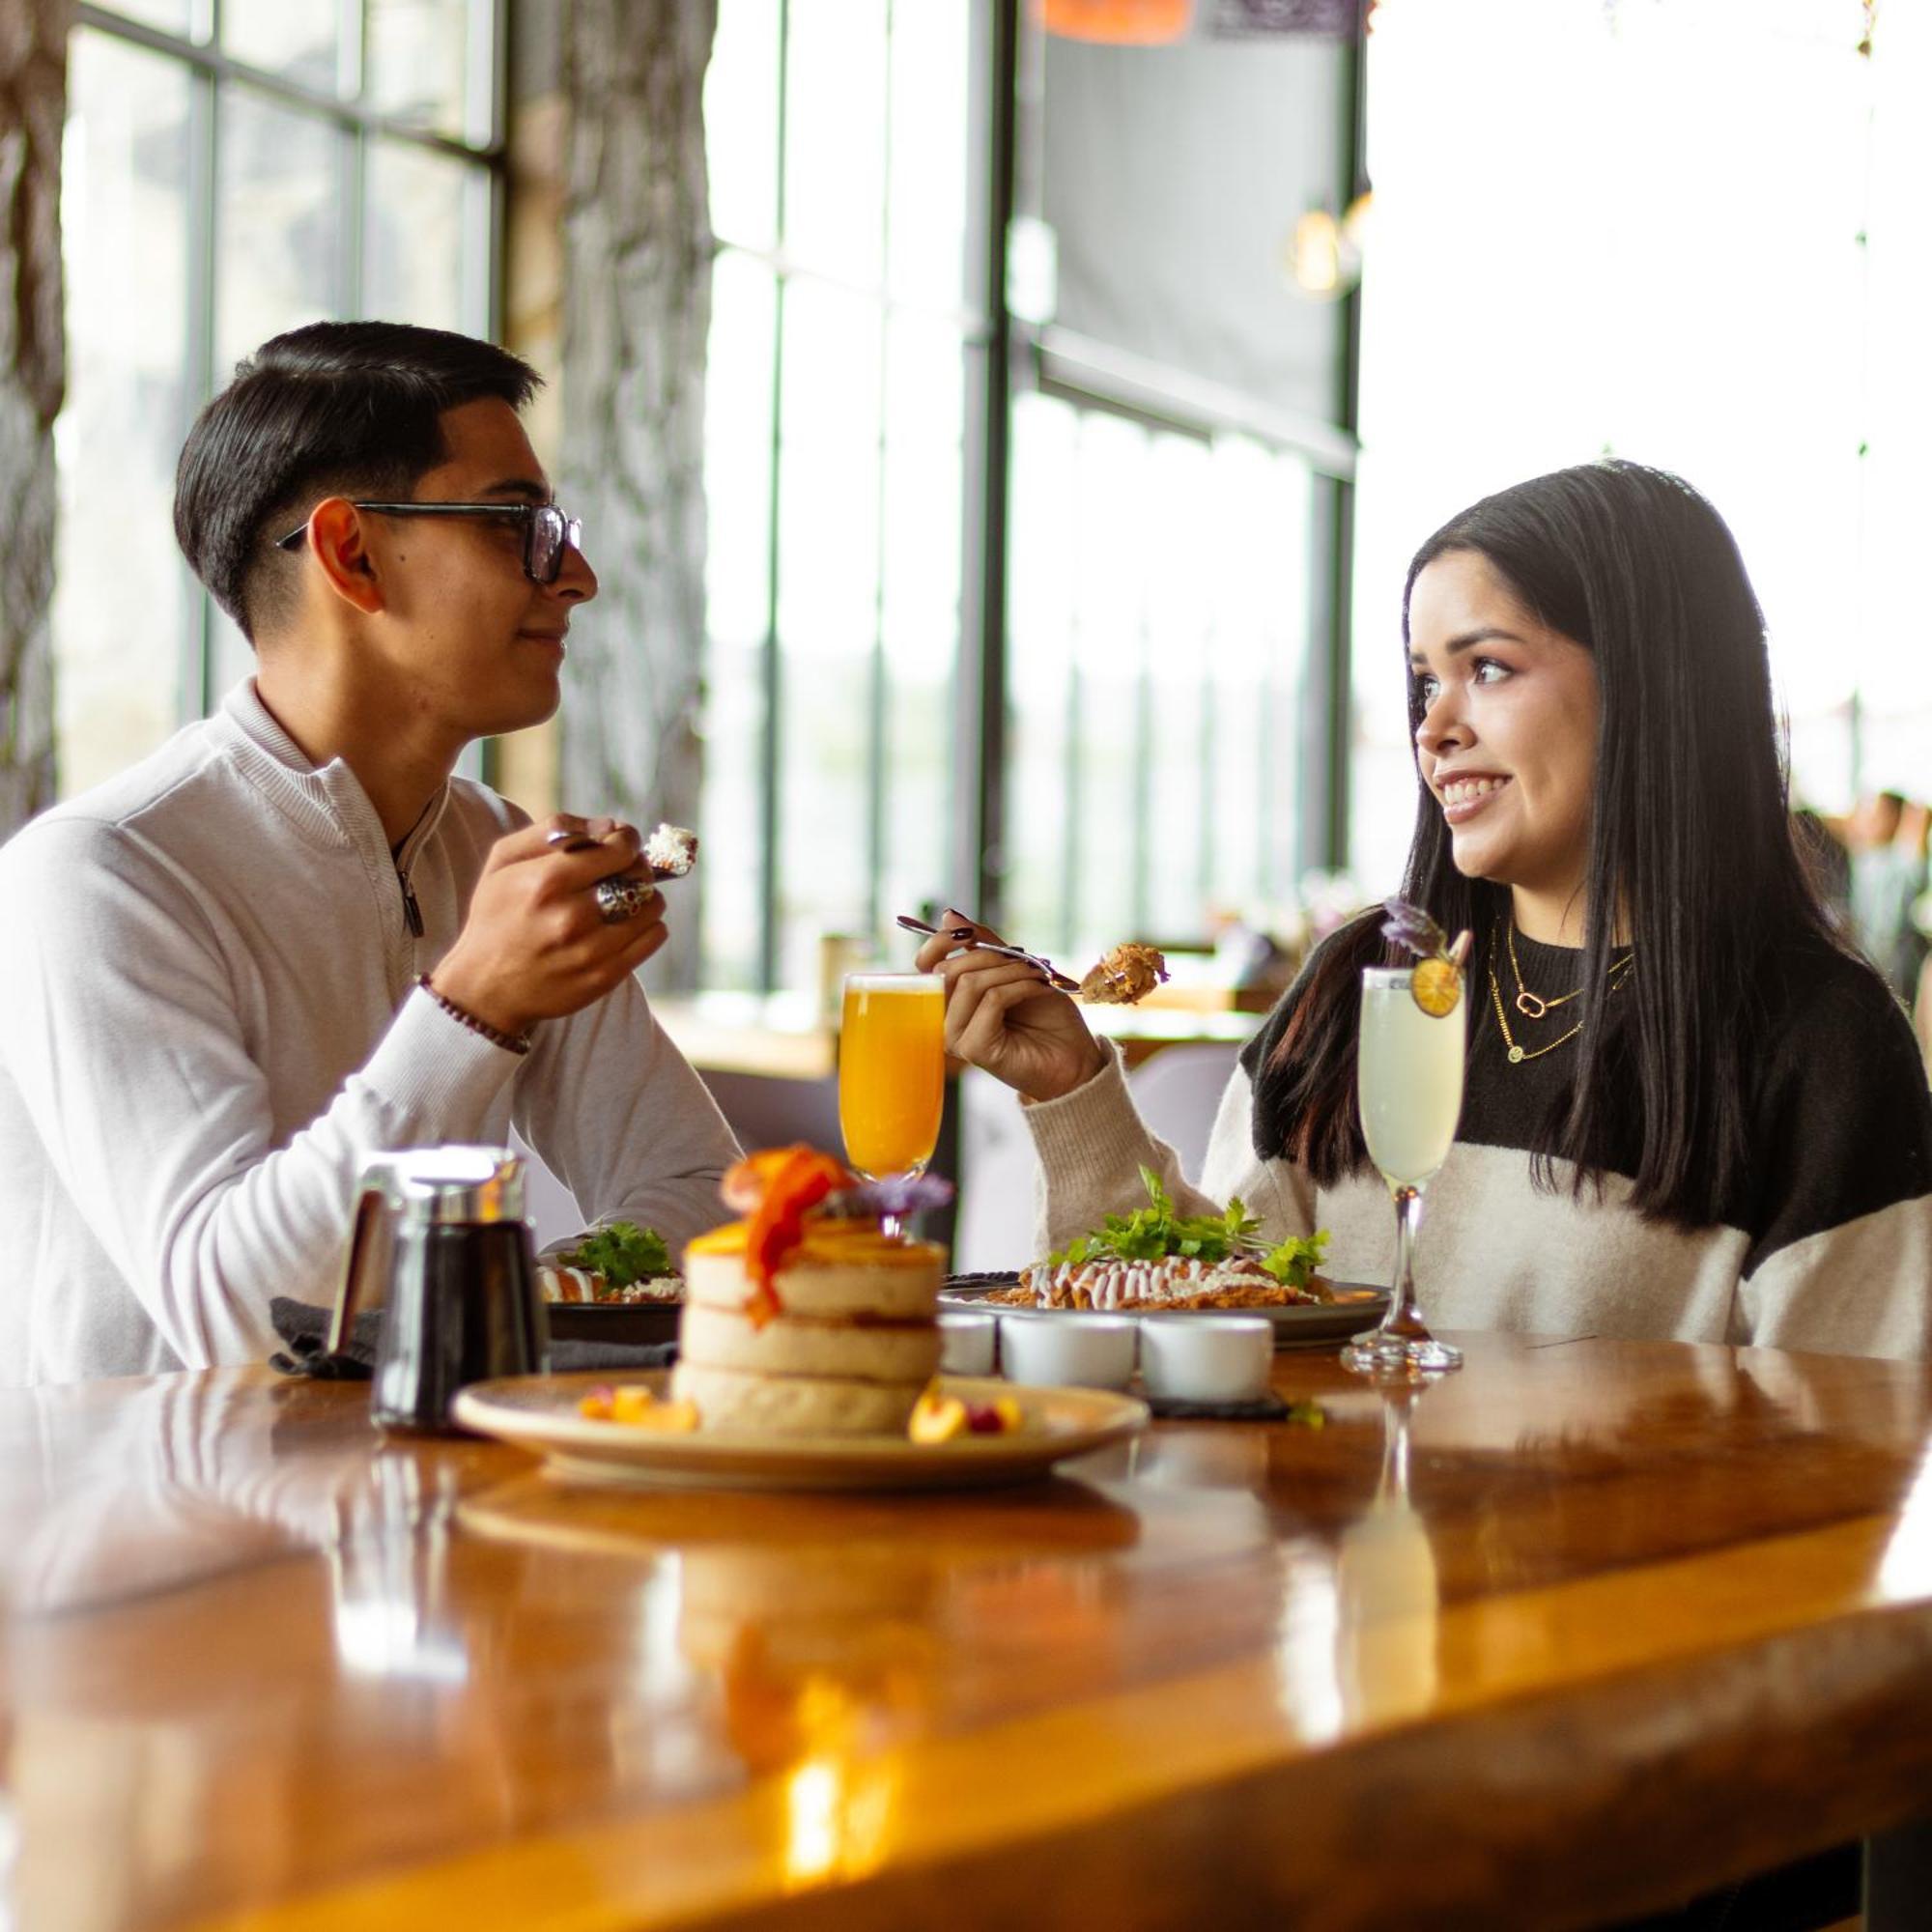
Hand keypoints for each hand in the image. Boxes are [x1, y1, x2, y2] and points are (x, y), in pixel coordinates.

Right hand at [430, 815, 667, 1037]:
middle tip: (624, 869)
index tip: (623, 842)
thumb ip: (553, 830)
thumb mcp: (504, 861)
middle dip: (636, 866)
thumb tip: (607, 825)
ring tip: (627, 897)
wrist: (484, 990)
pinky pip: (653, 938)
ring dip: (646, 896)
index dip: (627, 840)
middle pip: (638, 876)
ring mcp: (591, 951)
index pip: (617, 849)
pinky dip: (649, 925)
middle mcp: (571, 917)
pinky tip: (629, 923)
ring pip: (651, 906)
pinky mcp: (604, 977)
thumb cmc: (495, 917)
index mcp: (547, 882)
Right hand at [914, 909, 1107, 1103]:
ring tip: (1037, 973)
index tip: (968, 932)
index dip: (939, 942)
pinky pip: (991, 1000)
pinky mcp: (974, 1049)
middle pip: (948, 970)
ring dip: (1010, 970)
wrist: (1074, 1057)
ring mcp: (956, 1037)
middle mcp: (946, 1020)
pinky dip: (1020, 987)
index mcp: (950, 1000)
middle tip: (1024, 958)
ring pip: (969, 983)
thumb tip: (948, 915)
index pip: (925, 965)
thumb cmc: (1046, 1017)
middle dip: (989, 954)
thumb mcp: (1014, 969)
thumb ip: (983, 944)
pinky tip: (1039, 989)